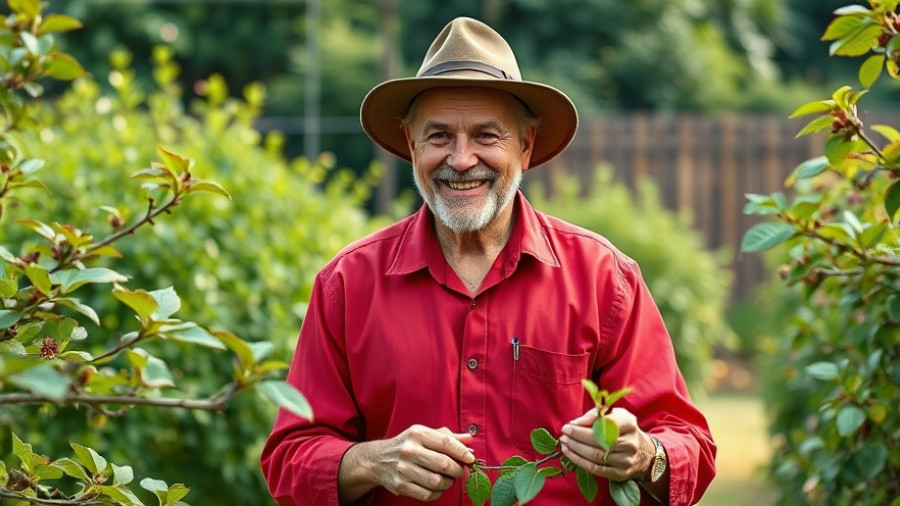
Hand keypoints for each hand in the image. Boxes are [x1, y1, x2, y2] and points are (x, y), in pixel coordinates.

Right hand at [339, 425, 474, 502]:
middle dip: (457, 470)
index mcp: (417, 434)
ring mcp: (403, 469)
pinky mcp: (400, 485)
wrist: (377, 459)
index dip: (462, 452)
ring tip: (448, 479)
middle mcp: (409, 450)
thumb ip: (447, 436)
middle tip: (459, 471)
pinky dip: (437, 493)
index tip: (470, 458)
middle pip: (443, 464)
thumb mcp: (424, 434)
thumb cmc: (407, 445)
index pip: (445, 442)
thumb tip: (469, 439)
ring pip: (437, 481)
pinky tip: (437, 487)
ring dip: (448, 483)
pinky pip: (427, 494)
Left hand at [558, 407, 654, 482]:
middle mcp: (629, 443)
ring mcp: (625, 461)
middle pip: (598, 441)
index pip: (604, 423)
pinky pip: (596, 469)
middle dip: (576, 437)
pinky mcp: (620, 474)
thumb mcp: (615, 414)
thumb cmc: (622, 429)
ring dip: (575, 449)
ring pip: (595, 456)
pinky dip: (579, 461)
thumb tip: (575, 422)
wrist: (643, 452)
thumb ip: (596, 414)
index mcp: (629, 424)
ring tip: (564, 443)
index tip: (568, 425)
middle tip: (563, 434)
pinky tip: (569, 454)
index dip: (584, 425)